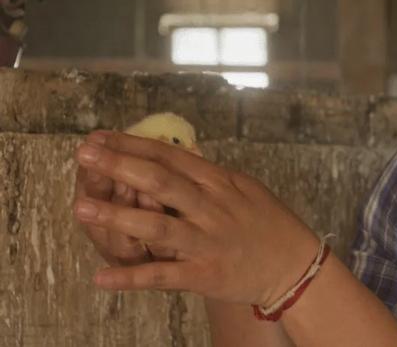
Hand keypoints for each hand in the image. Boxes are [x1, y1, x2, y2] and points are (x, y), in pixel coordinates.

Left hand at [72, 131, 319, 306]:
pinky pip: (164, 275)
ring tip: (82, 208)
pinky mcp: (206, 275)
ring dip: (117, 217)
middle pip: (161, 182)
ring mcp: (208, 241)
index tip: (100, 138)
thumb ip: (208, 175)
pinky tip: (101, 279)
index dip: (133, 146)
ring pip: (158, 226)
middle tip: (84, 155)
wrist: (295, 265)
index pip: (170, 157)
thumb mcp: (243, 189)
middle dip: (119, 167)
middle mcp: (212, 208)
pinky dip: (132, 278)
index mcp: (219, 183)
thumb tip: (177, 153)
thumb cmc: (268, 224)